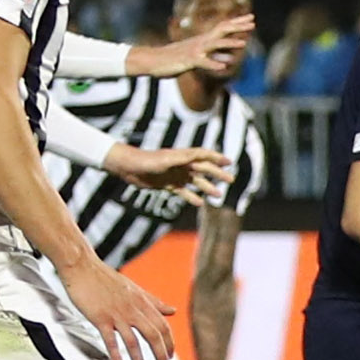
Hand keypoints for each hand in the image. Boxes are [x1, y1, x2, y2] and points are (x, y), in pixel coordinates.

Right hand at [63, 257, 178, 359]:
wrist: (82, 266)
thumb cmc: (105, 278)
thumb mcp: (134, 289)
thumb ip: (153, 302)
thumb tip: (172, 311)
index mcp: (142, 302)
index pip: (163, 326)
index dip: (169, 342)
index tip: (171, 356)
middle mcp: (133, 309)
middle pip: (153, 335)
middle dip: (161, 355)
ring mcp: (117, 314)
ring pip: (134, 342)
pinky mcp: (100, 318)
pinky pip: (111, 341)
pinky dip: (117, 357)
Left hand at [107, 142, 233, 201]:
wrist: (129, 168)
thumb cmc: (147, 161)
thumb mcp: (167, 159)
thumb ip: (184, 158)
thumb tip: (201, 155)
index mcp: (183, 156)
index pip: (204, 156)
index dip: (217, 158)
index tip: (229, 162)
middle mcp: (181, 165)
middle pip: (203, 169)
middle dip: (217, 174)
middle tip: (230, 180)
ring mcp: (175, 175)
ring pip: (195, 182)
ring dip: (207, 187)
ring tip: (218, 195)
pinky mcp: (167, 184)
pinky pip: (183, 191)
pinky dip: (191, 197)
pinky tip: (199, 203)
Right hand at [129, 12, 254, 76]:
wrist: (153, 60)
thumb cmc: (174, 58)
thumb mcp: (197, 57)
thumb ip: (214, 57)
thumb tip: (230, 59)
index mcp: (203, 40)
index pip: (223, 27)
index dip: (237, 23)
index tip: (251, 18)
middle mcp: (200, 42)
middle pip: (222, 31)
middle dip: (238, 27)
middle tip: (253, 22)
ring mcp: (195, 51)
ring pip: (215, 45)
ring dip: (229, 43)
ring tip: (244, 43)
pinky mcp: (188, 61)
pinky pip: (203, 63)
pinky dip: (213, 64)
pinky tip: (224, 67)